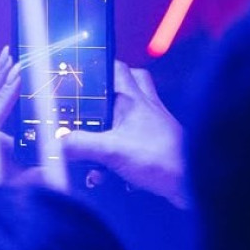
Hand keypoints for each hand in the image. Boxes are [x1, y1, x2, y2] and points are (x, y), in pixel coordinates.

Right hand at [61, 60, 187, 208]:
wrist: (194, 184)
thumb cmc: (162, 159)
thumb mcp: (112, 151)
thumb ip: (80, 145)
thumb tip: (55, 143)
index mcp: (134, 99)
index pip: (117, 67)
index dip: (100, 65)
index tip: (80, 70)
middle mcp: (145, 107)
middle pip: (127, 85)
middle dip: (105, 96)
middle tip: (88, 107)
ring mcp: (152, 126)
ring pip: (129, 115)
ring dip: (109, 129)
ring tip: (93, 146)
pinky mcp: (156, 146)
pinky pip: (133, 141)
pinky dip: (118, 154)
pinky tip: (109, 174)